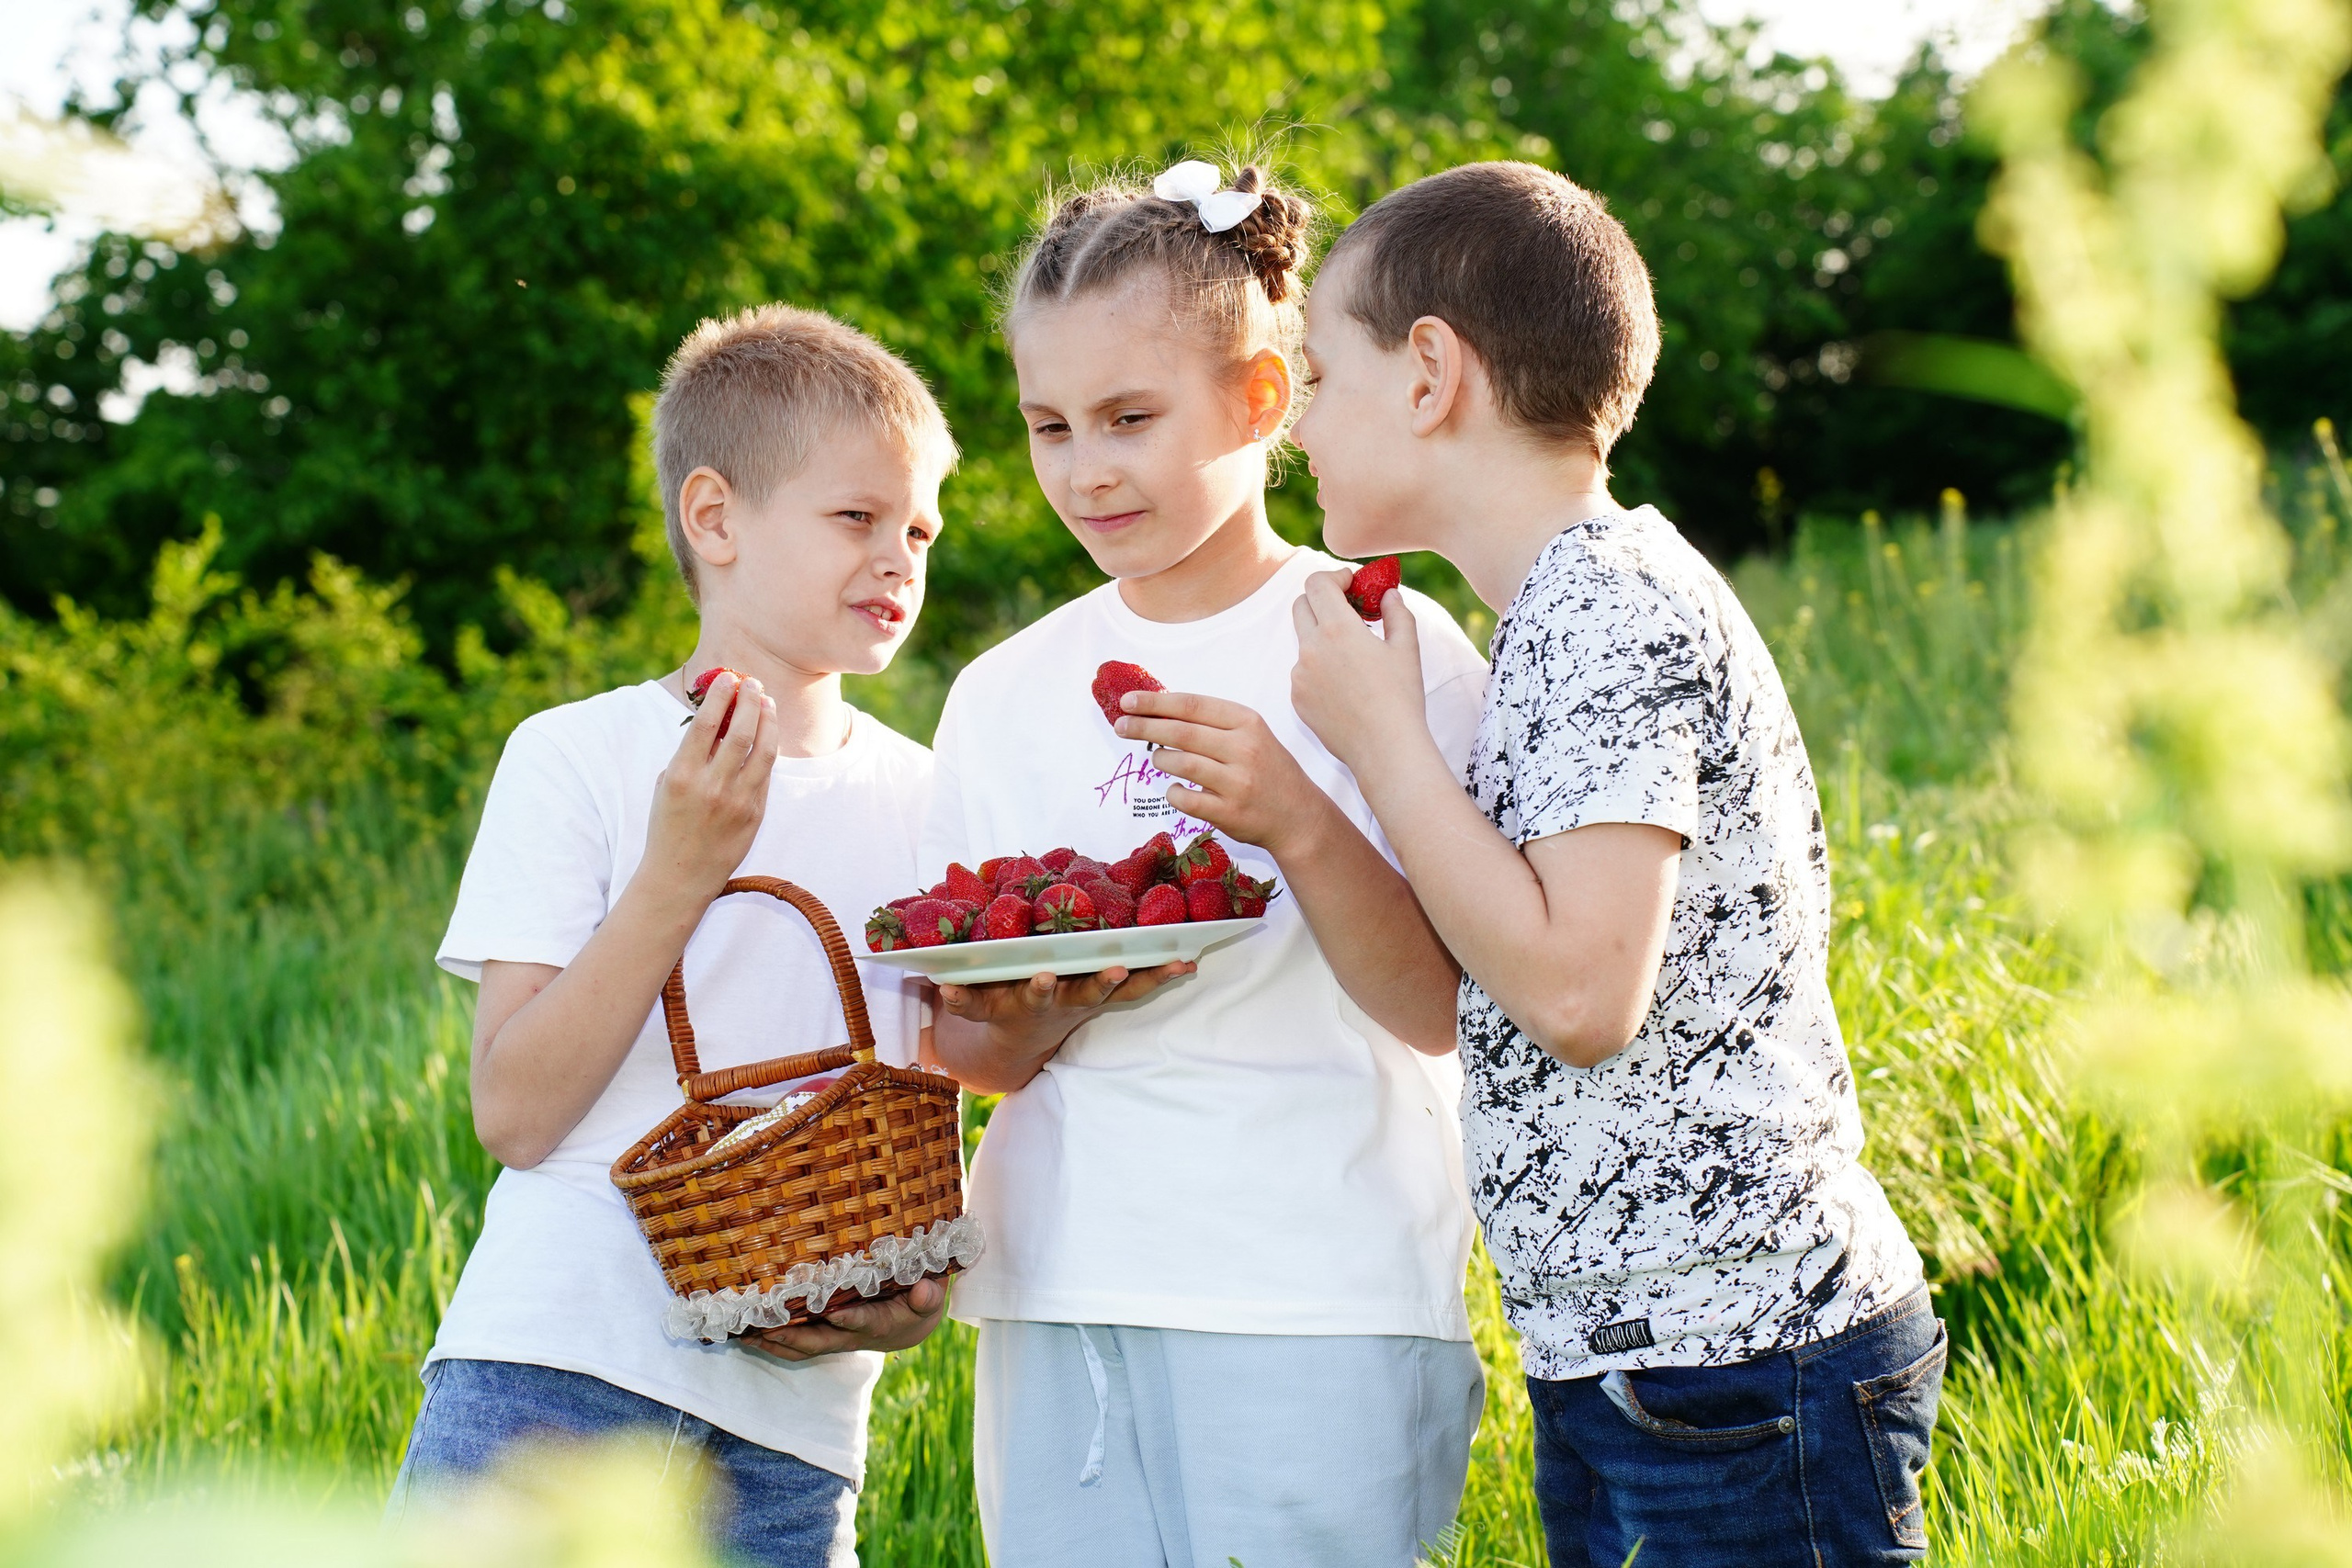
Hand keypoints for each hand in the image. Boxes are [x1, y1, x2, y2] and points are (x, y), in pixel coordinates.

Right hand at [640, 672, 780, 899]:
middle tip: (753, 684)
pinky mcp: (755, 814)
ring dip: (767, 720)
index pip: (706, 724)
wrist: (680, 875)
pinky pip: (766, 773)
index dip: (720, 696)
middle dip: (749, 701)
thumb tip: (716, 717)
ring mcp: (737, 801)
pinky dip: (769, 748)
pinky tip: (768, 733)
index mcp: (681, 775)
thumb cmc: (668, 824)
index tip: (727, 677)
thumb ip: (689, 754)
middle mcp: (711, 786)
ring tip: (767, 702)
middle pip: (741, 731)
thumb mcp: (666, 785)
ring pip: (762, 749)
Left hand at [743, 1277, 948, 1361]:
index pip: (865, 1323)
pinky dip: (774, 1340)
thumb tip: (925, 1289)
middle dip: (794, 1337)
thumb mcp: (929, 1299)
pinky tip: (750, 1332)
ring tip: (748, 1334)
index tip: (835, 1314)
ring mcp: (836, 1338)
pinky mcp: (825, 1335)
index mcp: (881, 1324)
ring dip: (776, 1342)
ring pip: (804, 1347)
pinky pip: (796, 1344)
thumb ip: (927, 1297)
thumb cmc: (918, 1305)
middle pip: (822, 1342)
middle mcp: (853, 1336)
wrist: (910, 1326)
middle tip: (769, 1327)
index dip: (851, 1320)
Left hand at [931, 962, 1195, 1091]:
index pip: (1128, 985)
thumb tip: (1192, 957)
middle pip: (1085, 993)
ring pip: (1035, 998)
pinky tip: (944, 986)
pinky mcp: (988, 1008)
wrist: (1009, 1045)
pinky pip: (972, 1003)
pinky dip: (958, 996)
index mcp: (1087, 994)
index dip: (1154, 975)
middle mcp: (1062, 1001)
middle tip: (1115, 969)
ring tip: (1042, 976)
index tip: (1179, 961)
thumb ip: (1140, 978)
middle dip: (1101, 982)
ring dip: (1039, 989)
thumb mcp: (1094, 993)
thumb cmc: (1059, 1000)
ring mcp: (1026, 1005)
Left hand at [1112, 691, 1334, 858]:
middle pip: (1181, 733)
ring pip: (1180, 764)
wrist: (1299, 816)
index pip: (1192, 705)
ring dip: (1160, 760)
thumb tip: (1159, 712)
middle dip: (1144, 727)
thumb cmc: (1268, 769)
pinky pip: (1185, 799)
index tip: (1129, 701)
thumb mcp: (1251, 735)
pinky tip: (1176, 789)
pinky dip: (1172, 792)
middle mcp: (1244, 749)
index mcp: (1247, 722)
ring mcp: (1237, 782)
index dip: (1156, 702)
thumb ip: (1212, 723)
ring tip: (1158, 759)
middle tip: (1121, 726)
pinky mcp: (1229, 812)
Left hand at [1290, 570, 1431, 773]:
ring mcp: (1299, 675)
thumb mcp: (1407, 648)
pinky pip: (1303, 671)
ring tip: (1353, 657)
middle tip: (1348, 611)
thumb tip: (1389, 594)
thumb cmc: (1401, 697)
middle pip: (1301, 605)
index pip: (1316, 583)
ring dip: (1322, 637)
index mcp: (1337, 629)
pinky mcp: (1297, 698)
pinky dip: (1319, 668)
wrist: (1385, 748)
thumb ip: (1396, 612)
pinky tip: (1345, 686)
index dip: (1333, 577)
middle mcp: (1311, 648)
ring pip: (1303, 641)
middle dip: (1322, 601)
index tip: (1350, 585)